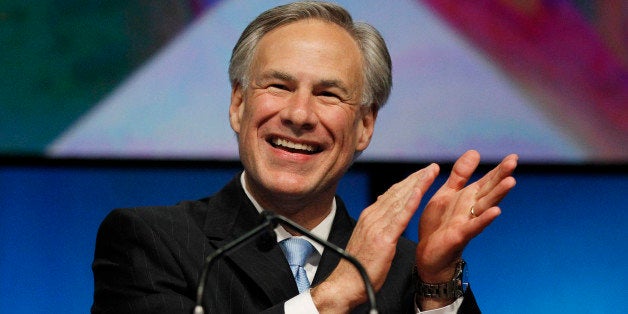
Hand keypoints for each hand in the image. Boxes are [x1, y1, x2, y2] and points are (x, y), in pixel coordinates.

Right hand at [311, 163, 439, 311]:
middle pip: (397, 192)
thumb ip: (377, 222)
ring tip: (431, 173)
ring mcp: (377, 226)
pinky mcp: (383, 239)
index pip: (391, 194)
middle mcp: (372, 216)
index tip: (422, 173)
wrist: (346, 283)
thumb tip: (383, 206)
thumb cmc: (358, 266)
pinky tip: (419, 192)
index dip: (409, 182)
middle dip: (416, 178)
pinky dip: (410, 203)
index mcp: (369, 216)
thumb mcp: (367, 238)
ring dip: (417, 184)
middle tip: (432, 167)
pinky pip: (399, 218)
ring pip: (400, 200)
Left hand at [416, 150, 517, 284]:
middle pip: (490, 190)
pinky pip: (474, 226)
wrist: (428, 253)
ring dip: (498, 194)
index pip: (487, 181)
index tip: (513, 156)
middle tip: (514, 162)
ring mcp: (468, 222)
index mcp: (468, 197)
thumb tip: (475, 151)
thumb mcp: (447, 193)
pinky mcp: (460, 235)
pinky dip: (485, 219)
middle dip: (501, 176)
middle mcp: (472, 208)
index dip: (499, 169)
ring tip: (511, 181)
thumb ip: (460, 175)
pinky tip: (496, 211)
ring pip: (486, 206)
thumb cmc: (439, 223)